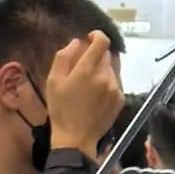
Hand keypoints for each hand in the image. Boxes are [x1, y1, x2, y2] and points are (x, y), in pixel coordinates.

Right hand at [45, 32, 122, 156]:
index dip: (97, 35)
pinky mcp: (120, 98)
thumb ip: (64, 57)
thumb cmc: (61, 109)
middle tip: (82, 67)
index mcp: (87, 70)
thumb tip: (77, 42)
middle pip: (106, 55)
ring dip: (102, 70)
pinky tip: (95, 94)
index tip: (90, 38)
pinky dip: (107, 82)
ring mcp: (115, 88)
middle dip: (95, 56)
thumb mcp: (53, 81)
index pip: (102, 41)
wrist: (76, 138)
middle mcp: (105, 76)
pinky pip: (116, 82)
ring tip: (88, 84)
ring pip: (111, 68)